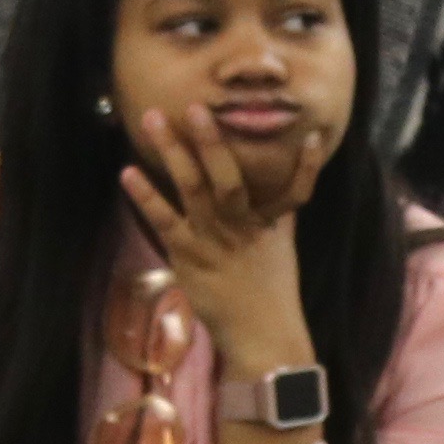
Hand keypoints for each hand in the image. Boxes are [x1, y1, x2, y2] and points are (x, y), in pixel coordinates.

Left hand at [122, 104, 311, 355]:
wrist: (260, 337)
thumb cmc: (270, 293)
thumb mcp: (281, 251)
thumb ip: (279, 219)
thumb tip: (285, 197)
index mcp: (271, 224)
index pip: (297, 191)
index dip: (309, 167)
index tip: (316, 138)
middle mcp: (243, 227)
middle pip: (230, 178)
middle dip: (211, 140)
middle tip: (196, 106)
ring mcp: (215, 241)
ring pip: (193, 189)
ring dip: (173, 153)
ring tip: (153, 120)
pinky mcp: (189, 256)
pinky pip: (165, 220)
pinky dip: (146, 196)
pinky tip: (128, 173)